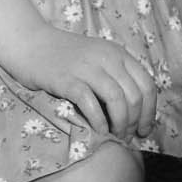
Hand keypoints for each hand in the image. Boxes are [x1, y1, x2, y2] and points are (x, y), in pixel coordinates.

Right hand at [0, 23, 157, 139]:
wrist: (31, 43)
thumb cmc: (66, 57)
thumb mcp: (98, 59)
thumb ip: (116, 77)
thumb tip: (135, 113)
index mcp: (118, 54)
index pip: (147, 84)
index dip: (150, 112)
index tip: (144, 130)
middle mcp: (107, 58)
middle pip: (134, 96)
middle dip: (135, 122)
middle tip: (127, 138)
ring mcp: (87, 67)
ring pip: (117, 99)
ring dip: (120, 124)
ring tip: (115, 138)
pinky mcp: (66, 79)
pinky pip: (90, 102)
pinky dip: (98, 120)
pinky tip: (98, 131)